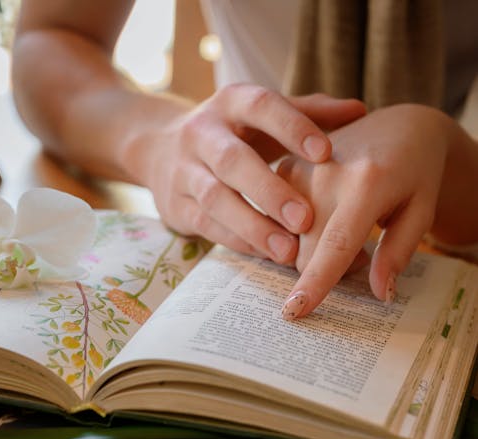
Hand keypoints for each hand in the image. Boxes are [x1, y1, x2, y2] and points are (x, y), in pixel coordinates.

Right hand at [129, 87, 364, 262]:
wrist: (159, 149)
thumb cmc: (233, 134)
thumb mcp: (264, 118)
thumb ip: (309, 113)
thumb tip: (360, 110)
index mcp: (231, 103)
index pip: (261, 107)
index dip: (292, 128)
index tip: (326, 153)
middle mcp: (202, 133)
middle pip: (232, 161)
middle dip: (269, 191)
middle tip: (305, 219)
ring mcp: (184, 171)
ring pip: (215, 199)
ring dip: (253, 226)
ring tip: (288, 251)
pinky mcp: (176, 206)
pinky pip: (207, 226)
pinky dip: (238, 241)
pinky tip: (267, 256)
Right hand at [278, 104, 457, 318]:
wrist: (399, 129)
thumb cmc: (415, 174)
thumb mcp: (420, 212)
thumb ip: (399, 253)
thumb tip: (380, 294)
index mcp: (367, 183)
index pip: (336, 245)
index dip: (316, 282)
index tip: (295, 311)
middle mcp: (326, 173)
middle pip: (307, 253)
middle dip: (329, 269)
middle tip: (363, 255)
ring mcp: (301, 168)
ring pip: (292, 241)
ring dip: (315, 249)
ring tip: (346, 229)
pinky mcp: (286, 168)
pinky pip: (282, 223)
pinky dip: (302, 231)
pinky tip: (325, 216)